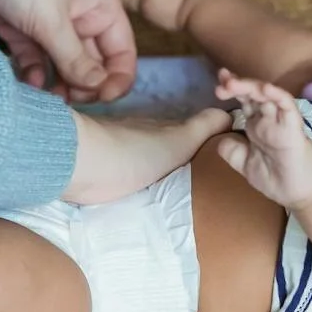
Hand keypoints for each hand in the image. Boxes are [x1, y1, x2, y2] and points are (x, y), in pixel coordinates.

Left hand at [0, 0, 136, 102]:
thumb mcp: (51, 19)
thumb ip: (76, 59)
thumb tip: (100, 88)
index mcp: (100, 4)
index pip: (122, 51)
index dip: (117, 78)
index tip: (102, 98)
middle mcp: (80, 15)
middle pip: (94, 63)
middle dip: (85, 86)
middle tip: (69, 99)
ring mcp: (50, 24)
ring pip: (64, 66)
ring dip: (60, 85)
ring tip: (48, 97)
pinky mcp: (22, 32)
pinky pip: (36, 62)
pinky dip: (34, 75)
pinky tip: (28, 83)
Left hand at [61, 108, 231, 204]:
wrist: (80, 164)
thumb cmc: (133, 152)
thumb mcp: (178, 140)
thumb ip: (202, 128)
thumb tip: (230, 111)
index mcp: (160, 130)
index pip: (186, 132)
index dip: (201, 142)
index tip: (218, 157)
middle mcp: (138, 138)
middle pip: (163, 147)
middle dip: (179, 160)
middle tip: (199, 180)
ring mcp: (117, 156)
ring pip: (143, 163)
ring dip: (156, 174)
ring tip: (174, 194)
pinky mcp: (99, 176)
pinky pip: (124, 180)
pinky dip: (135, 186)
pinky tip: (141, 200)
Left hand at [213, 71, 311, 210]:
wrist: (302, 195)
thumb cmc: (277, 178)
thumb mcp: (245, 165)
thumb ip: (232, 151)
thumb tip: (219, 138)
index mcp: (256, 125)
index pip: (244, 100)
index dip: (231, 90)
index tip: (218, 84)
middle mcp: (268, 119)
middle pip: (253, 93)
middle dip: (236, 84)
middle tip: (222, 81)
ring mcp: (280, 121)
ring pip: (268, 95)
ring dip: (251, 86)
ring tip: (232, 84)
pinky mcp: (293, 127)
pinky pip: (287, 106)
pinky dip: (277, 95)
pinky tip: (265, 88)